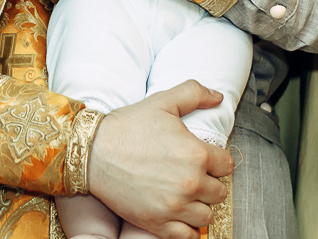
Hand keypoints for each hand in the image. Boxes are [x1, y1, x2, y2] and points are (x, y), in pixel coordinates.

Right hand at [88, 81, 232, 238]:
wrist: (91, 151)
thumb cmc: (126, 126)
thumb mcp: (162, 101)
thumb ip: (194, 93)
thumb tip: (218, 96)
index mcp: (196, 154)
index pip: (226, 165)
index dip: (215, 160)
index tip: (203, 159)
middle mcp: (190, 183)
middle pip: (219, 192)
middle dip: (208, 182)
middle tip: (191, 175)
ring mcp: (174, 207)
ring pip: (207, 215)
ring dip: (199, 205)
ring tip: (183, 194)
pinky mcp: (158, 224)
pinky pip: (189, 236)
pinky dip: (187, 228)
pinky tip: (177, 214)